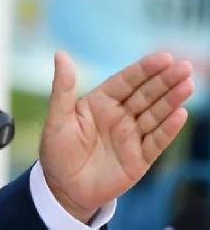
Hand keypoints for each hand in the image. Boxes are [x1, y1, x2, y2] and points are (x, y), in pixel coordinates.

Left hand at [39, 51, 192, 222]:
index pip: (126, 81)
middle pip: (146, 94)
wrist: (63, 189)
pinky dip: (168, 129)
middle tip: (184, 66)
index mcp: (100, 102)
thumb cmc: (56, 151)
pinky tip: (180, 114)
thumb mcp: (57, 118)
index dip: (144, 69)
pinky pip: (157, 141)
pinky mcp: (139, 158)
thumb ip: (63, 87)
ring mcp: (131, 136)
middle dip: (165, 80)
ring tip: (188, 85)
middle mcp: (119, 116)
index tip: (163, 57)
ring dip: (172, 100)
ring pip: (156, 114)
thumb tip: (60, 54)